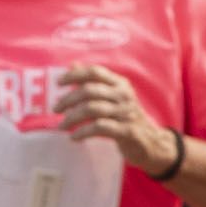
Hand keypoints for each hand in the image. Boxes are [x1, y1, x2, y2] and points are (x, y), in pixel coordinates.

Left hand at [51, 63, 172, 177]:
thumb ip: (94, 82)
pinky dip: (83, 132)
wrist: (150, 141)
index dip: (75, 75)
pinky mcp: (126, 130)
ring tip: (61, 126)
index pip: (94, 72)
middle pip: (89, 91)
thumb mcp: (113, 97)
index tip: (58, 83)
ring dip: (71, 118)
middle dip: (68, 99)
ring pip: (92, 109)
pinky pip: (99, 128)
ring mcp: (125, 112)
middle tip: (55, 109)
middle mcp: (123, 95)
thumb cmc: (125, 117)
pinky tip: (74, 137)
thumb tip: (73, 65)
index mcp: (120, 83)